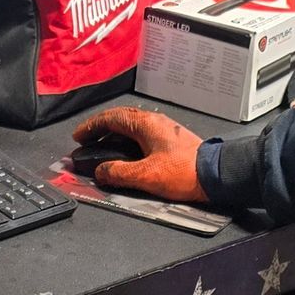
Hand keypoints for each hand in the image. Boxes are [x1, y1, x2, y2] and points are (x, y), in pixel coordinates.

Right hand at [72, 107, 207, 203]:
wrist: (216, 175)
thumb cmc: (185, 172)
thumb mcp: (146, 175)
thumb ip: (119, 173)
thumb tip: (101, 171)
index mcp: (145, 124)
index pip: (110, 118)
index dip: (91, 127)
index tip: (79, 136)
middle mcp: (154, 122)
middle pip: (120, 118)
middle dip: (101, 128)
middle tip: (87, 139)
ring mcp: (163, 130)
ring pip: (131, 126)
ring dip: (114, 134)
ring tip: (102, 147)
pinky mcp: (170, 141)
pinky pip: (141, 135)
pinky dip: (127, 141)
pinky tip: (126, 154)